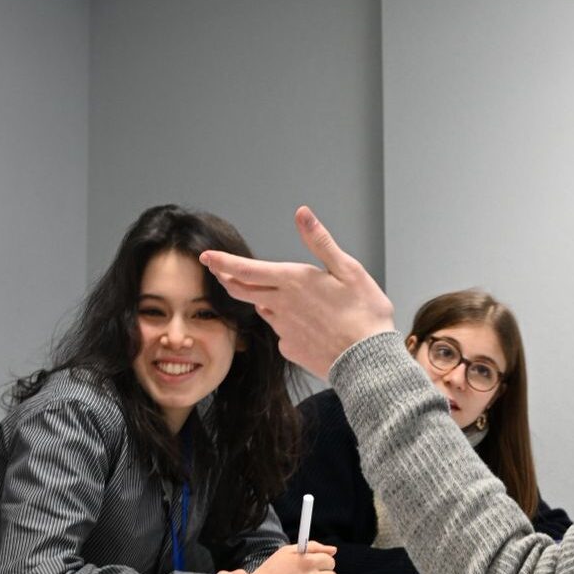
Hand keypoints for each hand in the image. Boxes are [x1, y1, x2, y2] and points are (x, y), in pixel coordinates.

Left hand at [200, 207, 394, 379]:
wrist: (368, 360)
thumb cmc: (364, 313)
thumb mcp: (348, 269)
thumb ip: (320, 241)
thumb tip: (302, 213)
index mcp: (293, 281)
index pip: (246, 269)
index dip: (222, 262)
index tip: (205, 256)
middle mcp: (281, 305)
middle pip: (242, 290)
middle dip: (227, 278)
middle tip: (219, 270)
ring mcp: (283, 330)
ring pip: (264, 310)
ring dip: (264, 300)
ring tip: (282, 297)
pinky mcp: (289, 349)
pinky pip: (281, 332)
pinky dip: (287, 325)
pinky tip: (307, 326)